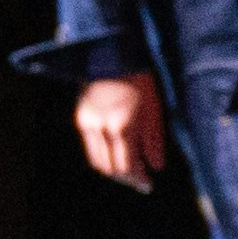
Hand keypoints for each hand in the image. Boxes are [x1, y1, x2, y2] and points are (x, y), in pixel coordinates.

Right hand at [72, 74, 168, 189]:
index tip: (148, 183)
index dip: (138, 178)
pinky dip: (103, 155)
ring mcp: (88, 124)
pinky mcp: (81, 119)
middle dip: (126, 177)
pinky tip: (116, 153)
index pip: (127, 166)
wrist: (111, 56)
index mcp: (122, 126)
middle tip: (140, 180)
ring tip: (129, 169)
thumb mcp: (153, 109)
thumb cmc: (139, 81)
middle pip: (110, 168)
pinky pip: (91, 147)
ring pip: (98, 161)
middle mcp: (102, 128)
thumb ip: (154, 140)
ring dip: (113, 169)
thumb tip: (157, 167)